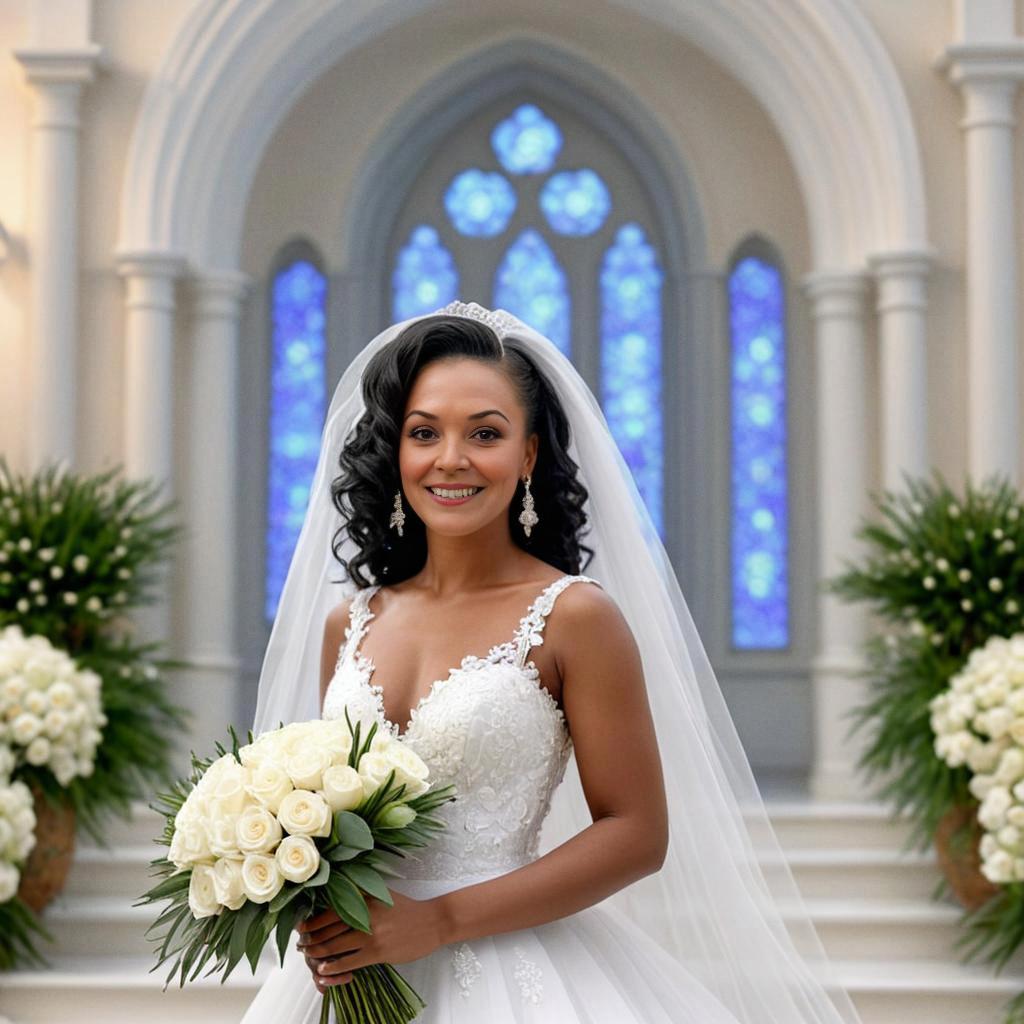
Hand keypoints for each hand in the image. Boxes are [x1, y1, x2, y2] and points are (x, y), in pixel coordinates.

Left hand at [296, 891, 446, 990]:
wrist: (433, 921)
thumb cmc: (407, 909)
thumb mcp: (383, 894)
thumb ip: (362, 896)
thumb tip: (336, 901)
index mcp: (365, 897)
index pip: (329, 910)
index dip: (312, 921)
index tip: (301, 927)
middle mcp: (365, 913)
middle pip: (328, 929)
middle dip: (311, 939)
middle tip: (301, 945)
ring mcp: (371, 933)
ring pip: (335, 946)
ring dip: (318, 954)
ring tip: (309, 957)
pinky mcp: (378, 952)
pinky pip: (349, 962)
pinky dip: (333, 967)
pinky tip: (324, 970)